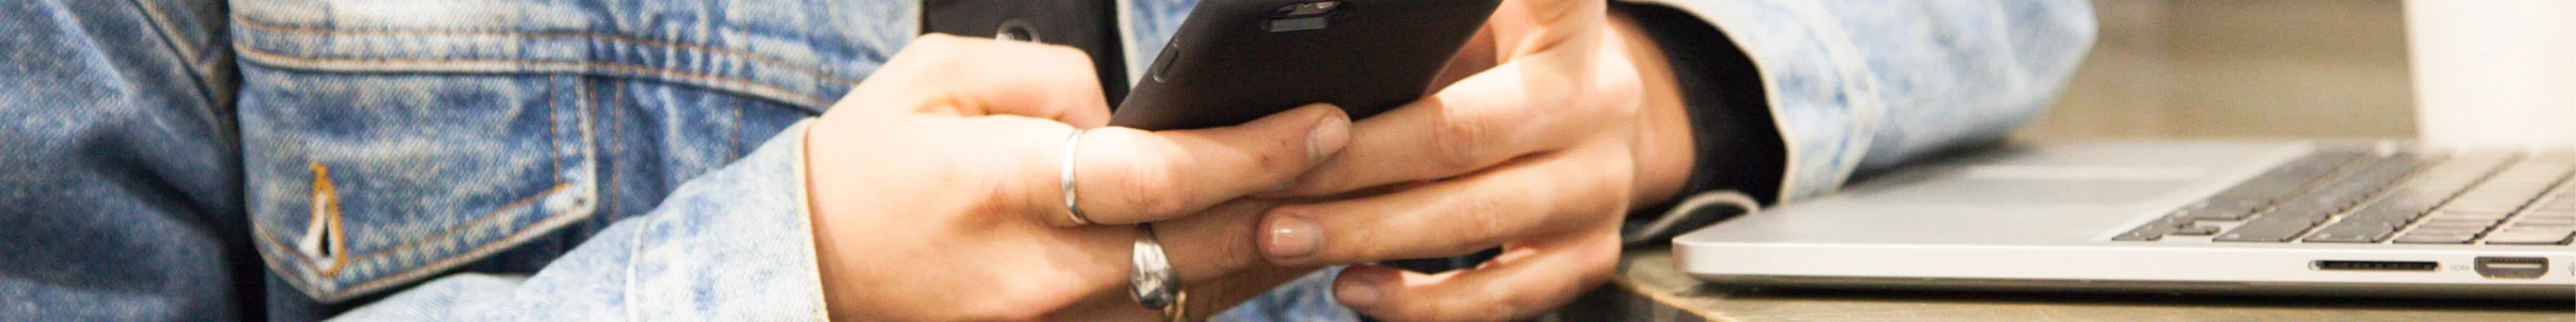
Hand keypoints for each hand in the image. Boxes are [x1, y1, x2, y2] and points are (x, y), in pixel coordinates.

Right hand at [801, 34, 1352, 320]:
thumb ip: (1050, 79)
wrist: (799, 272)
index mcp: (1004, 187)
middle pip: (1199, 243)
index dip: (1258, 151)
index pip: (1162, 175)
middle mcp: (1036, 275)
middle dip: (1291, 198)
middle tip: (1357, 155)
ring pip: (1193, 296)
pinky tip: (1252, 251)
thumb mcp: (937, 78)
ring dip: (1267, 252)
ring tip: (1326, 201)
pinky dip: (1211, 288)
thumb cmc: (866, 165)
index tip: (1324, 122)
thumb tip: (1129, 108)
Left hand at [1254, 2, 1703, 319]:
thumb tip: (1308, 45)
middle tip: (1270, 183)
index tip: (1423, 7)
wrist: (1596, 128)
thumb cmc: (1503, 62)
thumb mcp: (1478, 24)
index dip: (1517, 4)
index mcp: (1568, 28)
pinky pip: (1500, 295)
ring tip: (1284, 238)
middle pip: (1463, 134)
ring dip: (1369, 235)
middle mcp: (1597, 102)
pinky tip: (1352, 288)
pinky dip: (1419, 301)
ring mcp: (1601, 185)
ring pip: (1476, 221)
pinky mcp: (1592, 254)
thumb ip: (1423, 36)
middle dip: (1355, 164)